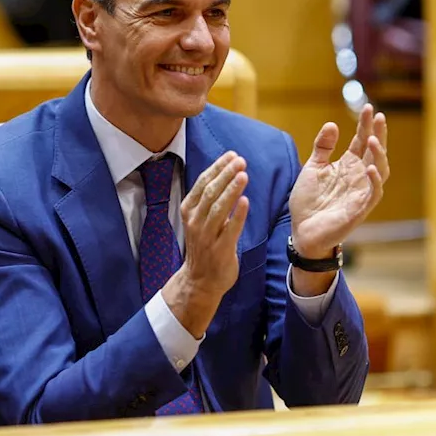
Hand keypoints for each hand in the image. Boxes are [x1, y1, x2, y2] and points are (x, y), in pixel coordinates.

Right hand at [162, 152, 249, 338]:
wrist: (200, 280)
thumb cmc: (204, 246)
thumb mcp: (199, 220)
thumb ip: (209, 200)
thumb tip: (225, 174)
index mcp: (188, 210)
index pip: (203, 183)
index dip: (218, 168)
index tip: (231, 155)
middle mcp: (195, 221)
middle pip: (211, 192)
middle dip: (226, 174)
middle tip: (240, 160)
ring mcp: (206, 235)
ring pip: (219, 208)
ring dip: (232, 190)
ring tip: (243, 174)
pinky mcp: (220, 249)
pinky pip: (230, 229)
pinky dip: (238, 214)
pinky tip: (246, 201)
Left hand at [288, 104, 389, 258]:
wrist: (302, 230)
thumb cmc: (309, 201)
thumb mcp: (313, 168)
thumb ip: (322, 147)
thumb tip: (332, 124)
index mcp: (347, 166)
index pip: (360, 141)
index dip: (365, 125)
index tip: (367, 107)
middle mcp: (358, 176)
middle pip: (373, 151)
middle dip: (377, 133)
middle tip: (378, 116)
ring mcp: (361, 192)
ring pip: (379, 169)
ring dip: (378, 154)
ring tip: (372, 138)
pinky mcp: (360, 208)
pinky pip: (374, 193)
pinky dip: (375, 181)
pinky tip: (371, 168)